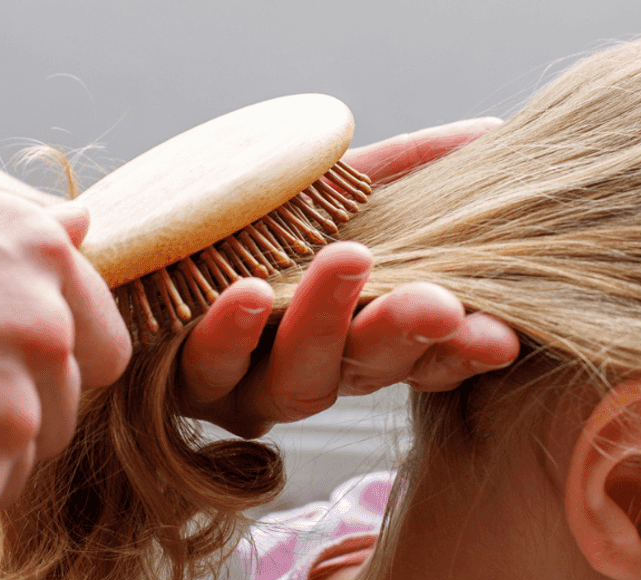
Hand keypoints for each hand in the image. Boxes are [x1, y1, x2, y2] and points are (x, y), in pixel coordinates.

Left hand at [179, 117, 516, 437]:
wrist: (141, 233)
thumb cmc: (249, 215)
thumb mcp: (334, 186)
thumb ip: (407, 168)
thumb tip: (487, 132)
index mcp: (359, 334)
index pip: (425, 355)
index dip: (464, 349)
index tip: (499, 333)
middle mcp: (313, 370)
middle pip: (368, 368)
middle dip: (407, 334)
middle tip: (440, 304)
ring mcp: (248, 386)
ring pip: (296, 378)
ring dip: (325, 322)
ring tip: (348, 261)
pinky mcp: (181, 381)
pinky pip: (209, 365)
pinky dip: (232, 330)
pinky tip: (246, 291)